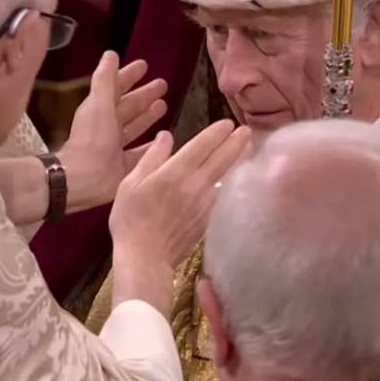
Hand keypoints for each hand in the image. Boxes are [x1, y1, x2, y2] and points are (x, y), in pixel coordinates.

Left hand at [57, 51, 167, 211]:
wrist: (85, 177)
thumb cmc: (93, 137)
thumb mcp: (99, 103)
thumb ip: (105, 78)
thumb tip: (111, 53)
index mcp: (100, 109)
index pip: (117, 86)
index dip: (129, 75)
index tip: (145, 65)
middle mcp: (108, 125)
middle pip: (130, 105)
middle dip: (145, 95)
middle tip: (164, 84)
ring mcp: (116, 146)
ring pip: (136, 126)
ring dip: (149, 116)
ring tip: (165, 105)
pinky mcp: (124, 165)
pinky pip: (141, 151)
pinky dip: (151, 144)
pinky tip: (165, 138)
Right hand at [109, 120, 251, 270]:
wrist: (145, 257)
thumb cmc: (131, 219)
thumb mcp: (131, 182)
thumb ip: (152, 157)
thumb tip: (166, 136)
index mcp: (175, 172)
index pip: (202, 145)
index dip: (217, 132)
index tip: (228, 123)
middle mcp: (195, 185)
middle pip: (222, 158)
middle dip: (236, 142)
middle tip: (247, 130)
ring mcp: (205, 203)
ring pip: (228, 176)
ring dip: (239, 160)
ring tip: (248, 148)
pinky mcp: (209, 219)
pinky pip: (224, 194)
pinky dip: (233, 181)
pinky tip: (236, 178)